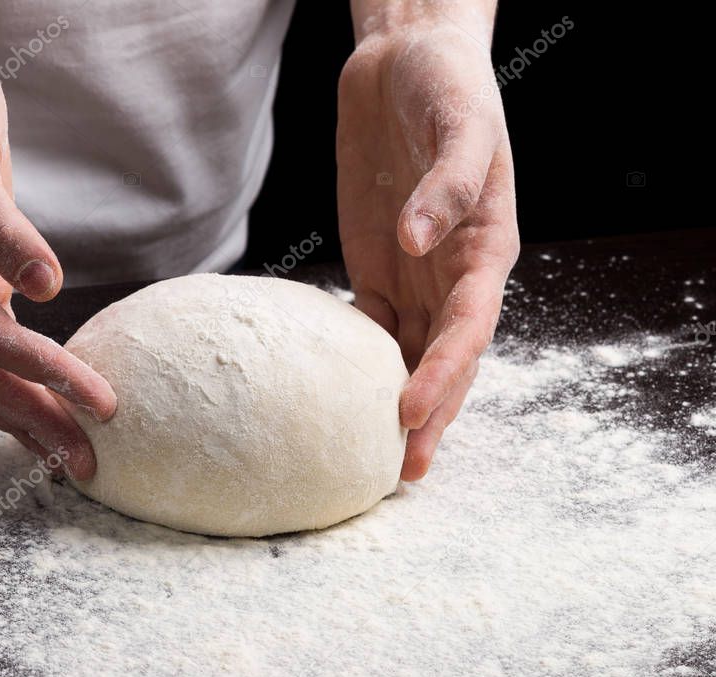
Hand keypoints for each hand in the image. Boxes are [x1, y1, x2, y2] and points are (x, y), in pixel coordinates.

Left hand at [337, 23, 518, 480]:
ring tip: (370, 453)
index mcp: (485, 248)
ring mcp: (414, 273)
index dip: (445, 373)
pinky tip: (335, 395)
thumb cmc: (448, 87)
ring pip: (407, 352)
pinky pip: (369, 325)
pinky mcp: (376, 266)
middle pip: (444, 357)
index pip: (469, 327)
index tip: (412, 412)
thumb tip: (420, 241)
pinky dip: (358, 363)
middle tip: (400, 471)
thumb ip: (449, 183)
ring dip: (393, 402)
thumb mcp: (460, 125)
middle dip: (428, 414)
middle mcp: (452, 273)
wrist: (406, 61)